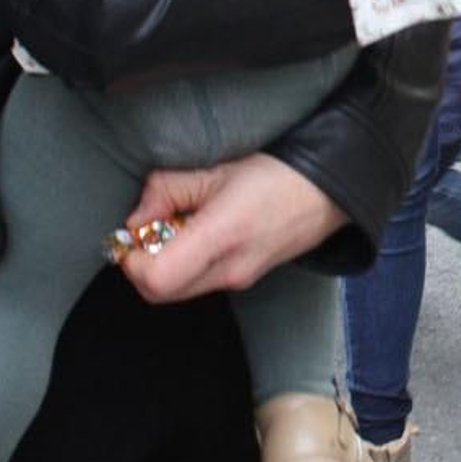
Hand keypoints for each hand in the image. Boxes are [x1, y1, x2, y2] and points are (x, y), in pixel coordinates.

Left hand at [115, 155, 348, 303]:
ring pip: (177, 290)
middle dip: (142, 264)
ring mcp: (238, 280)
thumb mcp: (217, 168)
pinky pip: (198, 282)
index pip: (155, 278)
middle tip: (150, 228)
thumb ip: (168, 189)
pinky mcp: (244, 279)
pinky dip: (184, 263)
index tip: (133, 231)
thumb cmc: (276, 172)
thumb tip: (136, 219)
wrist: (328, 190)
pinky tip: (199, 232)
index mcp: (221, 237)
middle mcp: (229, 270)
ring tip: (178, 225)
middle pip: (158, 293)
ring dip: (163, 264)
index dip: (131, 259)